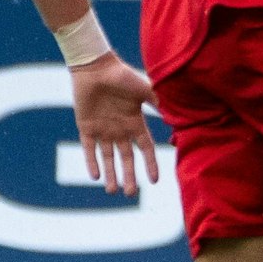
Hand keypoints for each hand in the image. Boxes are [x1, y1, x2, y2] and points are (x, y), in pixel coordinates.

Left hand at [71, 52, 159, 196]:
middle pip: (126, 159)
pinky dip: (91, 162)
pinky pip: (88, 148)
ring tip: (112, 191)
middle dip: (129, 177)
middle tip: (131, 194)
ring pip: (108, 158)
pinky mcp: (86, 127)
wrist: (95, 67)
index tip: (155, 181)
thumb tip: (177, 116)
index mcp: (135, 123)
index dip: (150, 165)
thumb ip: (158, 103)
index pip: (145, 149)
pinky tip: (95, 176)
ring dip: (110, 175)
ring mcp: (102, 130)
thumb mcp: (145, 90)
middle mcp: (120, 130)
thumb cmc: (122, 75)